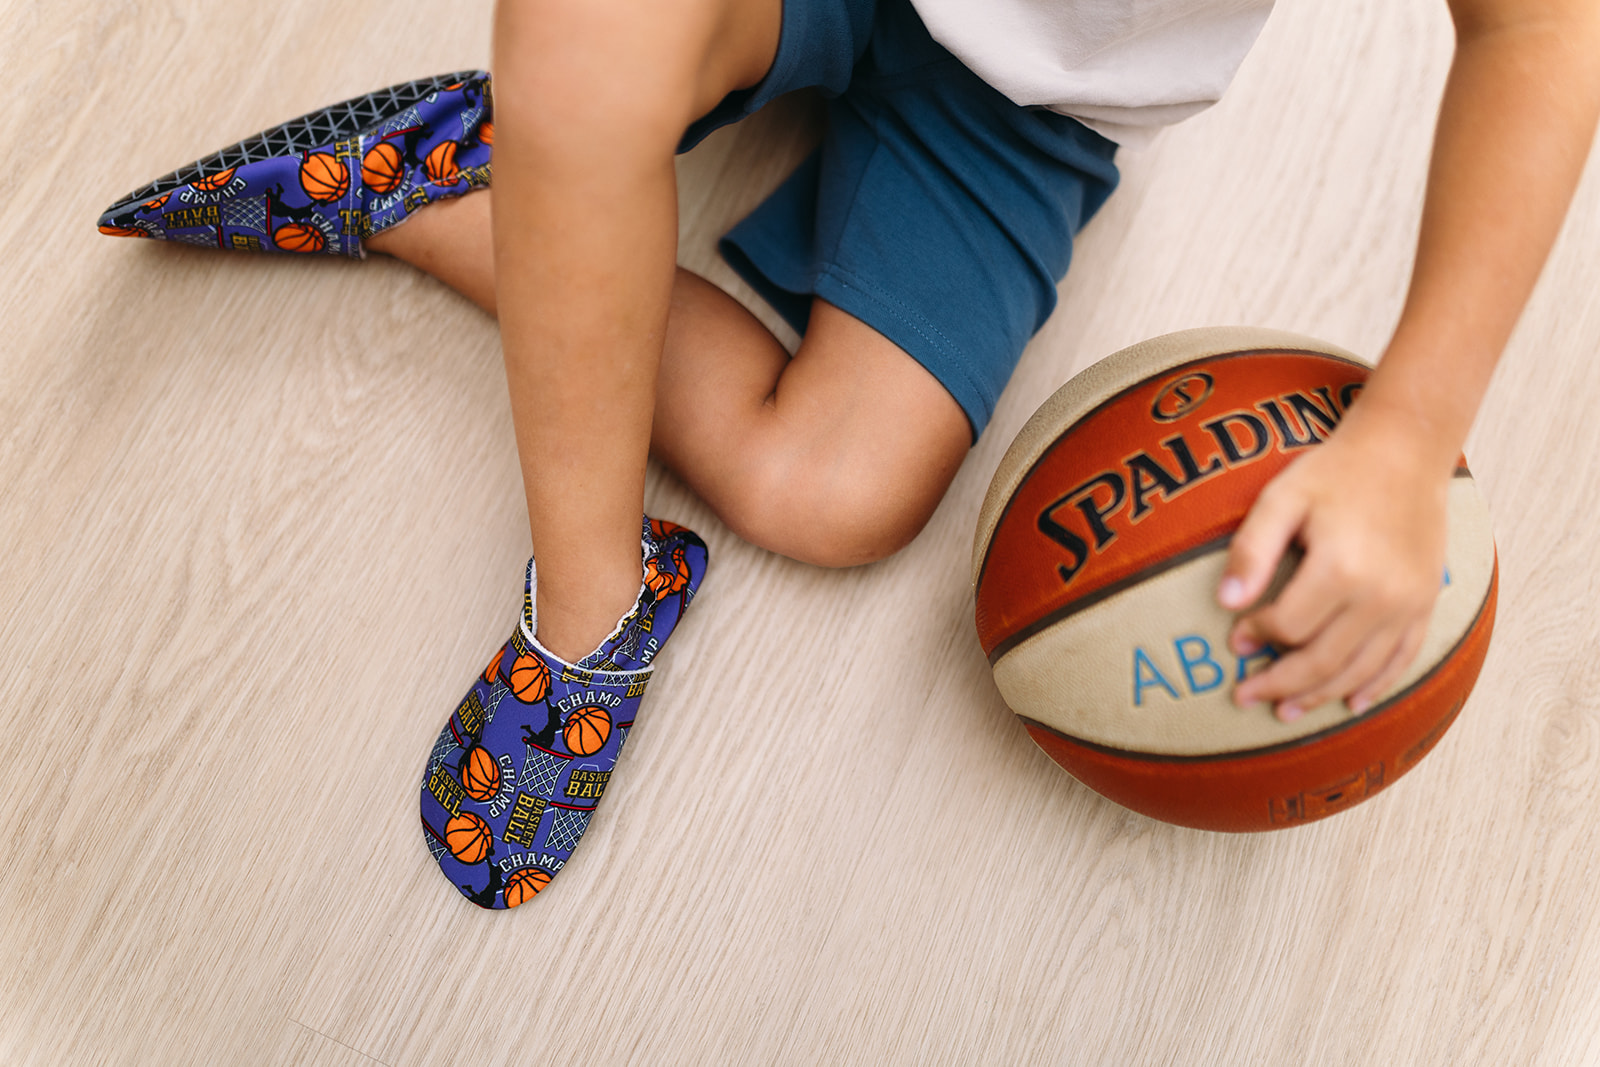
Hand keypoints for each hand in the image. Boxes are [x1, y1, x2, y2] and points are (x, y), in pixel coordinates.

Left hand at [1218, 404, 1452, 720]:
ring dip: (1320, 696)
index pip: (1287, 626)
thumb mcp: (1281, 499)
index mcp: (1341, 569)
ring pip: (1360, 670)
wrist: (1406, 451)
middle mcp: (1380, 595)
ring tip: (1284, 711)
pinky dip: (1375, 687)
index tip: (1235, 638)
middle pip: (1322, 660)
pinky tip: (1350, 704)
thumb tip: (1225, 605)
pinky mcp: (1426, 604)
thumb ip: (1251, 552)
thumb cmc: (1335, 473)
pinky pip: (1401, 659)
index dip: (1255, 636)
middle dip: (1278, 684)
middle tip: (1244, 696)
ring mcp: (1409, 604)